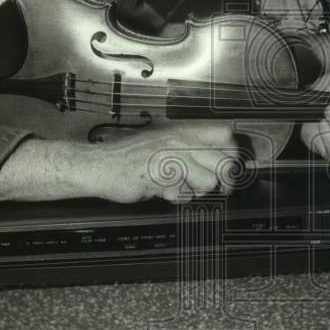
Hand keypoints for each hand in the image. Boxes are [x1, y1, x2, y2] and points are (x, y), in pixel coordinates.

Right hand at [92, 123, 239, 203]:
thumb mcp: (162, 144)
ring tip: (180, 188)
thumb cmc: (127, 157)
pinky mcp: (162, 175)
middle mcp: (180, 141)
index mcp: (182, 131)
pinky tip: (164, 191)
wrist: (98, 165)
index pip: (225, 135)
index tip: (227, 167)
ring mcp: (171, 157)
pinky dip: (177, 198)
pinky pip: (185, 193)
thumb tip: (219, 162)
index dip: (231, 153)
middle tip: (217, 188)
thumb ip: (188, 150)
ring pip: (209, 181)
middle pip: (225, 160)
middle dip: (224, 180)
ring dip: (197, 191)